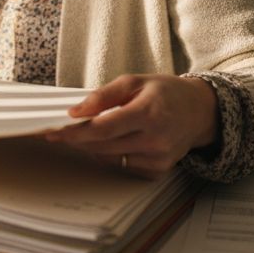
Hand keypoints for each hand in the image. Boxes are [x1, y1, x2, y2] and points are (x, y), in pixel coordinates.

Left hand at [45, 74, 218, 178]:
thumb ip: (103, 95)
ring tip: (91, 132)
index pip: (103, 128)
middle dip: (78, 139)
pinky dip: (114, 155)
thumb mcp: (134, 81)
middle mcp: (155, 139)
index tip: (54, 132)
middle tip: (60, 132)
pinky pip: (124, 166)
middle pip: (103, 146)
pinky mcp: (158, 170)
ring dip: (94, 147)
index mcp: (148, 113)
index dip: (76, 132)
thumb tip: (76, 111)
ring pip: (110, 158)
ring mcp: (158, 158)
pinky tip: (118, 142)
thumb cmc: (164, 92)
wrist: (199, 111)